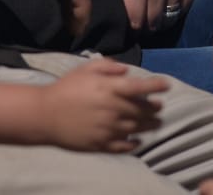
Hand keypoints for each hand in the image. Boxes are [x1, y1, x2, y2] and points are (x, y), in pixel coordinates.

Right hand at [38, 59, 166, 151]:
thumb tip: (126, 70)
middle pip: (142, 110)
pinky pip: (124, 146)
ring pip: (137, 128)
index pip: (140, 88)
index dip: (156, 86)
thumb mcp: (85, 69)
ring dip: (149, 125)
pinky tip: (138, 141)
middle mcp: (113, 109)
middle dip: (154, 108)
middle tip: (159, 106)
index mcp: (109, 89)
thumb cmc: (66, 88)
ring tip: (156, 123)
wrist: (45, 114)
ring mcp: (108, 129)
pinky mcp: (102, 144)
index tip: (167, 85)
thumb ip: (108, 66)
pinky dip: (134, 144)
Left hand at [101, 0, 199, 32]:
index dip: (133, 28)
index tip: (132, 26)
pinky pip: (185, 6)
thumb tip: (102, 13)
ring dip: (163, 20)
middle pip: (154, 22)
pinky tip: (168, 6)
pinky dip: (177, 11)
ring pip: (171, 17)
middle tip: (144, 23)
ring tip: (156, 16)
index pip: (136, 21)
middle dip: (148, 26)